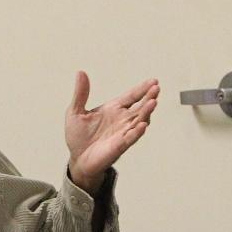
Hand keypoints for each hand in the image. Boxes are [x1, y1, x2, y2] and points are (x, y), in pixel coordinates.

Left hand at [64, 71, 158, 194]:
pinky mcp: (119, 146)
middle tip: (156, 88)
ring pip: (140, 120)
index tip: (153, 81)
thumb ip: (80, 94)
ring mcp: (123, 132)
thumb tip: (80, 73)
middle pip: (140, 106)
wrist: (77, 158)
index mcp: (113, 109)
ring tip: (152, 102)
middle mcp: (122, 120)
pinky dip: (137, 132)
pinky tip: (143, 124)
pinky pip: (131, 138)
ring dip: (147, 112)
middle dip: (149, 97)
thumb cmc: (78, 136)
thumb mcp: (75, 112)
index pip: (131, 96)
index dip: (142, 89)